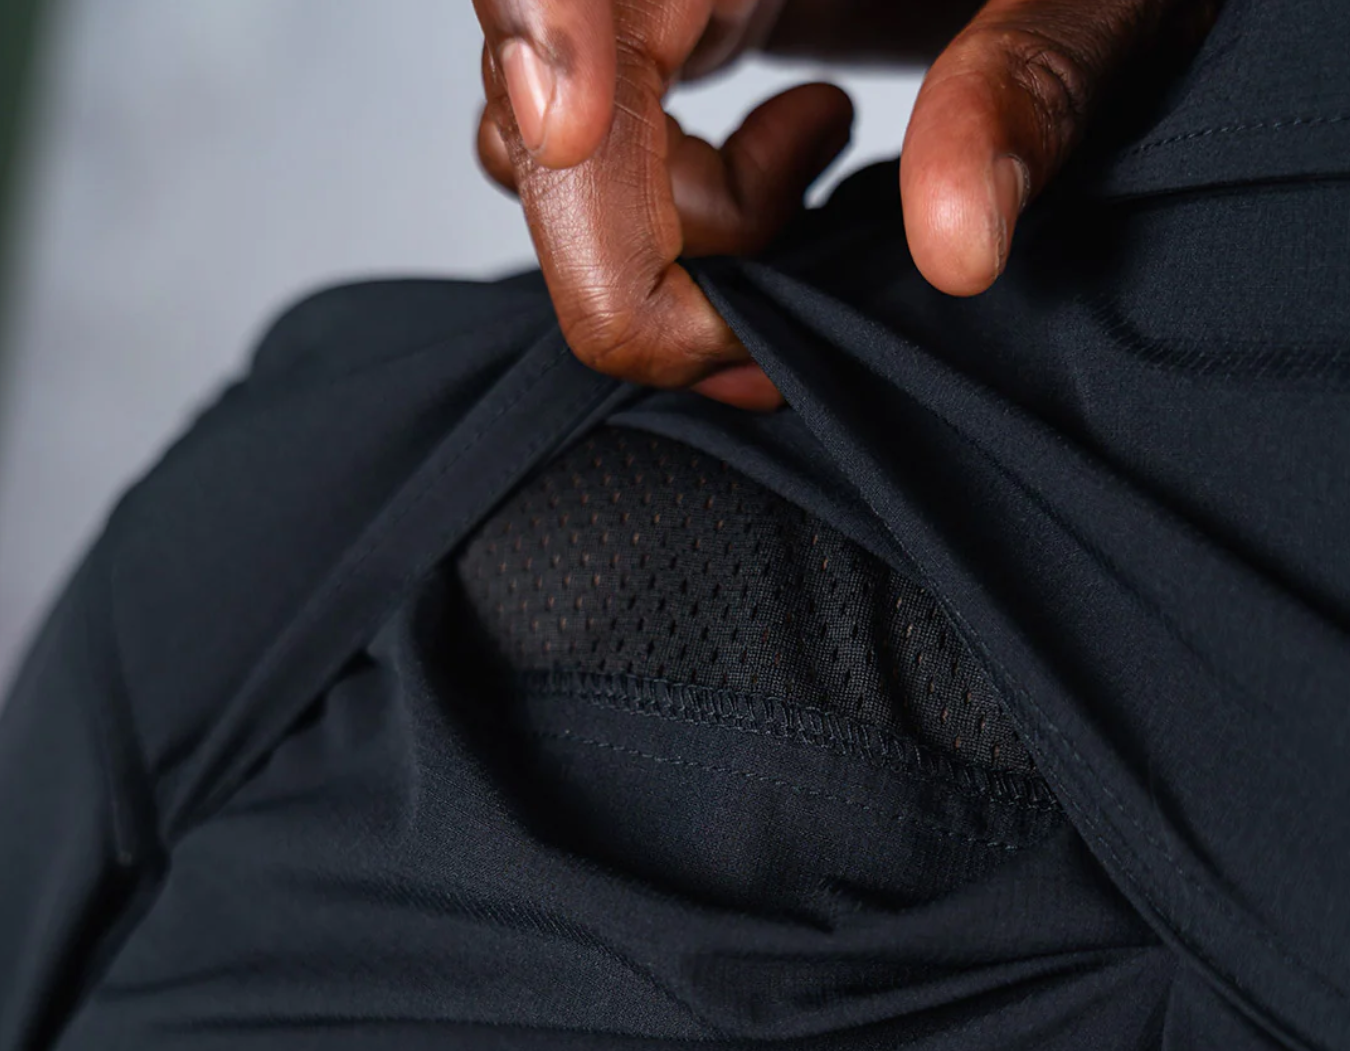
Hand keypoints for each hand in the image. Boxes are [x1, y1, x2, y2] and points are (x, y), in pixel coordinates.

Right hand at [474, 0, 1215, 407]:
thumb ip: (1031, 84)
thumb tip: (956, 253)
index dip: (538, 32)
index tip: (570, 129)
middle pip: (535, 106)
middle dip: (635, 248)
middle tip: (759, 328)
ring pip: (557, 153)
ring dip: (674, 235)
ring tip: (822, 169)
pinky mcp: (683, 25)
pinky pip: (601, 155)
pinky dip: (679, 218)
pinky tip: (801, 160)